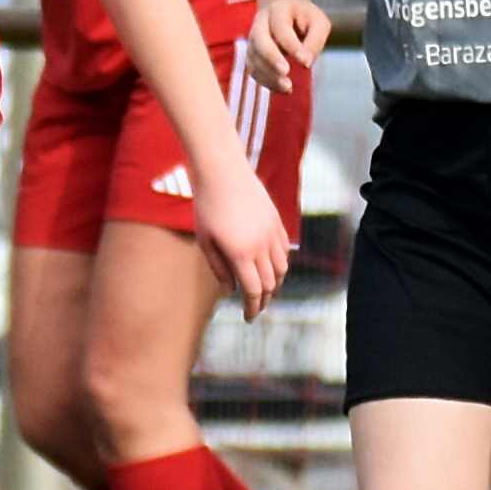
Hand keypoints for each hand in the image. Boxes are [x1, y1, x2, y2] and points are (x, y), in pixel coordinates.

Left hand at [192, 162, 290, 320]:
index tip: (248, 318)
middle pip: (271, 283)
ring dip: (275, 284)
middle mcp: (262, 246)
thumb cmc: (206, 205)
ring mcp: (273, 232)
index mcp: (241, 253)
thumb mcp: (205, 239)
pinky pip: (285, 250)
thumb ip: (218, 268)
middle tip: (256, 309)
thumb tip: (231, 291)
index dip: (253, 308)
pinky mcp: (277, 221)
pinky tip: (272, 268)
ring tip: (265, 292)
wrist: (222, 171)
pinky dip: (281, 264)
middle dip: (264, 300)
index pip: (254, 291)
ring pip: (282, 268)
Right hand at [250, 0, 331, 94]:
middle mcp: (260, 24)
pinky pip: (254, 71)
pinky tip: (284, 90)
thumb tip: (306, 63)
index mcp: (278, 10)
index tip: (306, 63)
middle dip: (272, 58)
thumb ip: (315, 40)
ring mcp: (253, 40)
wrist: (286, 13)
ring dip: (269, 75)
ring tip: (288, 87)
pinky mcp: (252, 55)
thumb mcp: (319, 23)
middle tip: (286, 72)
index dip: (293, 47)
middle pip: (260, 41)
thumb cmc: (306, 18)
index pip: (282, 29)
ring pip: (254, 58)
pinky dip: (267, 82)